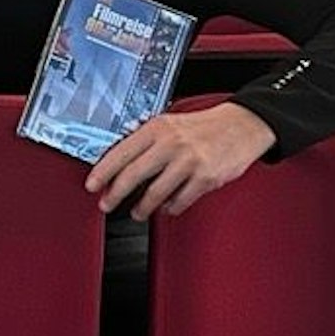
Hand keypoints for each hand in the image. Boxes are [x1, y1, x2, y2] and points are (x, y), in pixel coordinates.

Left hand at [85, 103, 276, 221]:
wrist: (242, 125)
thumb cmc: (203, 126)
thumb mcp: (170, 122)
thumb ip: (146, 137)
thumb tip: (117, 156)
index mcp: (157, 129)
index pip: (121, 152)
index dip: (103, 172)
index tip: (92, 185)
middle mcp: (171, 144)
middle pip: (133, 174)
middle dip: (115, 194)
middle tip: (106, 205)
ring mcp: (189, 162)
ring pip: (156, 192)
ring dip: (143, 207)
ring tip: (137, 213)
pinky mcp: (206, 178)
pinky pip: (181, 200)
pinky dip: (170, 208)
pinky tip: (166, 208)